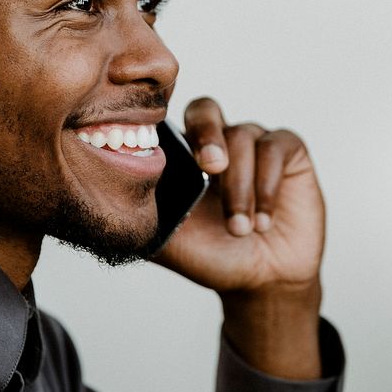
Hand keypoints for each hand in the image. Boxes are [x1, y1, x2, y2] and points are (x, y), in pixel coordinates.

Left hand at [155, 97, 326, 378]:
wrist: (261, 281)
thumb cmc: (213, 255)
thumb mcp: (169, 240)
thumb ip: (140, 217)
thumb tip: (103, 202)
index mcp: (184, 154)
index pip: (170, 120)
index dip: (168, 127)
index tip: (169, 158)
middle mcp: (218, 140)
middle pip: (206, 110)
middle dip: (207, 135)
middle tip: (211, 168)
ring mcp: (254, 142)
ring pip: (243, 137)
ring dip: (240, 187)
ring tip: (240, 228)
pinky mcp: (288, 152)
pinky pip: (277, 147)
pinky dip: (268, 185)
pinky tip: (263, 220)